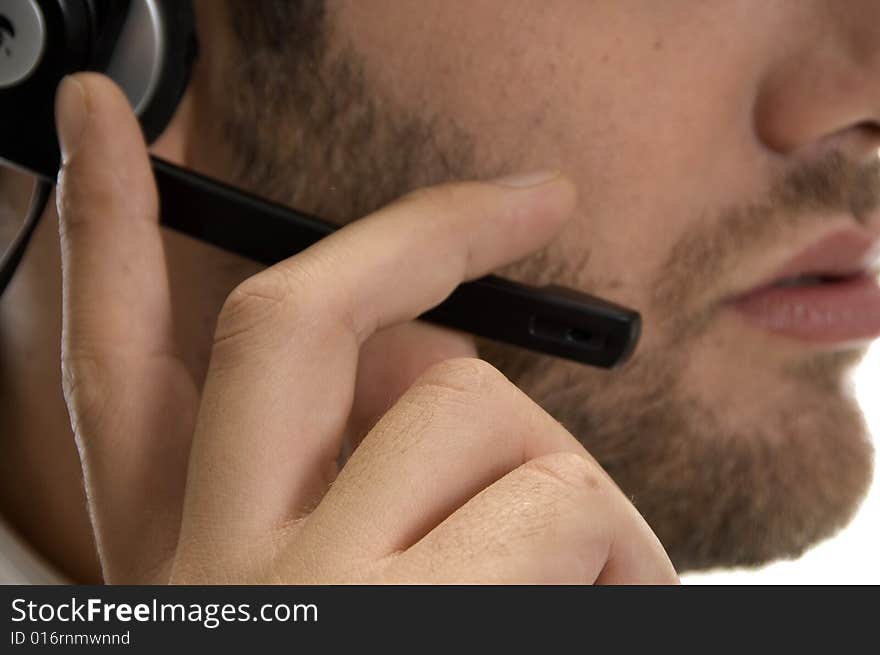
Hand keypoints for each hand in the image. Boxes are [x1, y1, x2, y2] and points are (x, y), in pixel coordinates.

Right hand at [55, 74, 677, 583]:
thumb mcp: (335, 592)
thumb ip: (349, 475)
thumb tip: (434, 362)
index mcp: (186, 557)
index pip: (111, 363)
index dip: (100, 227)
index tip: (106, 113)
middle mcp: (217, 565)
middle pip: (286, 322)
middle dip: (412, 239)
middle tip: (521, 203)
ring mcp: (309, 588)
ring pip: (465, 402)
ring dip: (550, 465)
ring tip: (582, 570)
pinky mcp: (414, 613)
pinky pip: (561, 495)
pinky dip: (617, 542)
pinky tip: (601, 598)